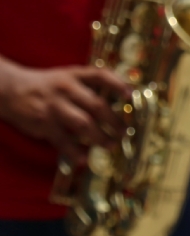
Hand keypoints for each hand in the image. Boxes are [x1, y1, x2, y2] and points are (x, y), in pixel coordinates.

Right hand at [0, 59, 130, 164]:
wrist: (10, 89)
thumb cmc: (48, 85)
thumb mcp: (67, 76)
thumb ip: (90, 84)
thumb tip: (123, 95)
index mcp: (74, 75)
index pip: (100, 75)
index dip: (117, 84)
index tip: (131, 95)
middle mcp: (66, 89)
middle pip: (96, 104)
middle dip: (114, 120)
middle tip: (124, 132)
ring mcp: (54, 107)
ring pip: (83, 123)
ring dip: (100, 137)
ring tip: (110, 145)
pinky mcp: (43, 123)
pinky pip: (62, 140)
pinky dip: (74, 151)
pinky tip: (83, 159)